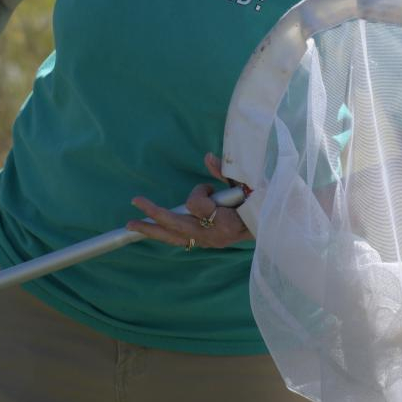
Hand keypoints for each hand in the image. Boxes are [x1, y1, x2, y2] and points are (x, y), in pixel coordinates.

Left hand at [127, 153, 251, 250]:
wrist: (270, 228)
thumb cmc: (259, 202)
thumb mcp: (246, 184)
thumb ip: (226, 172)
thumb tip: (208, 157)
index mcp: (225, 222)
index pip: (196, 204)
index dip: (199, 191)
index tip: (209, 186)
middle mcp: (213, 236)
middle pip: (176, 226)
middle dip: (154, 215)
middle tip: (135, 203)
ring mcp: (208, 243)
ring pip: (174, 238)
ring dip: (152, 231)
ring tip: (132, 225)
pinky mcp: (205, 244)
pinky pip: (179, 241)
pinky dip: (165, 235)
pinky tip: (150, 230)